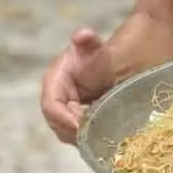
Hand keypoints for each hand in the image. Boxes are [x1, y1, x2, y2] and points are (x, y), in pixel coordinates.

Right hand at [40, 28, 116, 143]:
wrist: (120, 54)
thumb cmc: (103, 49)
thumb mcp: (95, 45)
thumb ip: (88, 43)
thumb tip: (81, 36)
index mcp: (56, 77)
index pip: (51, 103)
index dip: (62, 116)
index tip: (79, 124)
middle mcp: (58, 95)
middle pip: (58, 123)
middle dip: (74, 130)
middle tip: (95, 133)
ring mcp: (67, 108)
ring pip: (68, 131)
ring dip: (83, 135)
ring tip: (102, 133)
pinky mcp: (79, 117)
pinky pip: (80, 132)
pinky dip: (90, 136)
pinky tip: (106, 133)